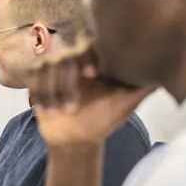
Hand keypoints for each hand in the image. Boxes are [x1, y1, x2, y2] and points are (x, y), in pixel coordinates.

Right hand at [29, 44, 154, 147]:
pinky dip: (38, 94)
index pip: (88, 45)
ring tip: (59, 113)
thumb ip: (138, 88)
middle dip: (65, 83)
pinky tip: (45, 110)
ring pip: (45, 67)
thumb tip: (153, 74)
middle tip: (71, 107)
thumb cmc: (101, 122)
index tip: (92, 75)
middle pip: (63, 56)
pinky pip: (31, 78)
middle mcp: (73, 63)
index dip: (87, 57)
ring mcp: (53, 71)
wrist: (74, 140)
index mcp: (93, 63)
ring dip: (51, 93)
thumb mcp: (124, 105)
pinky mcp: (36, 81)